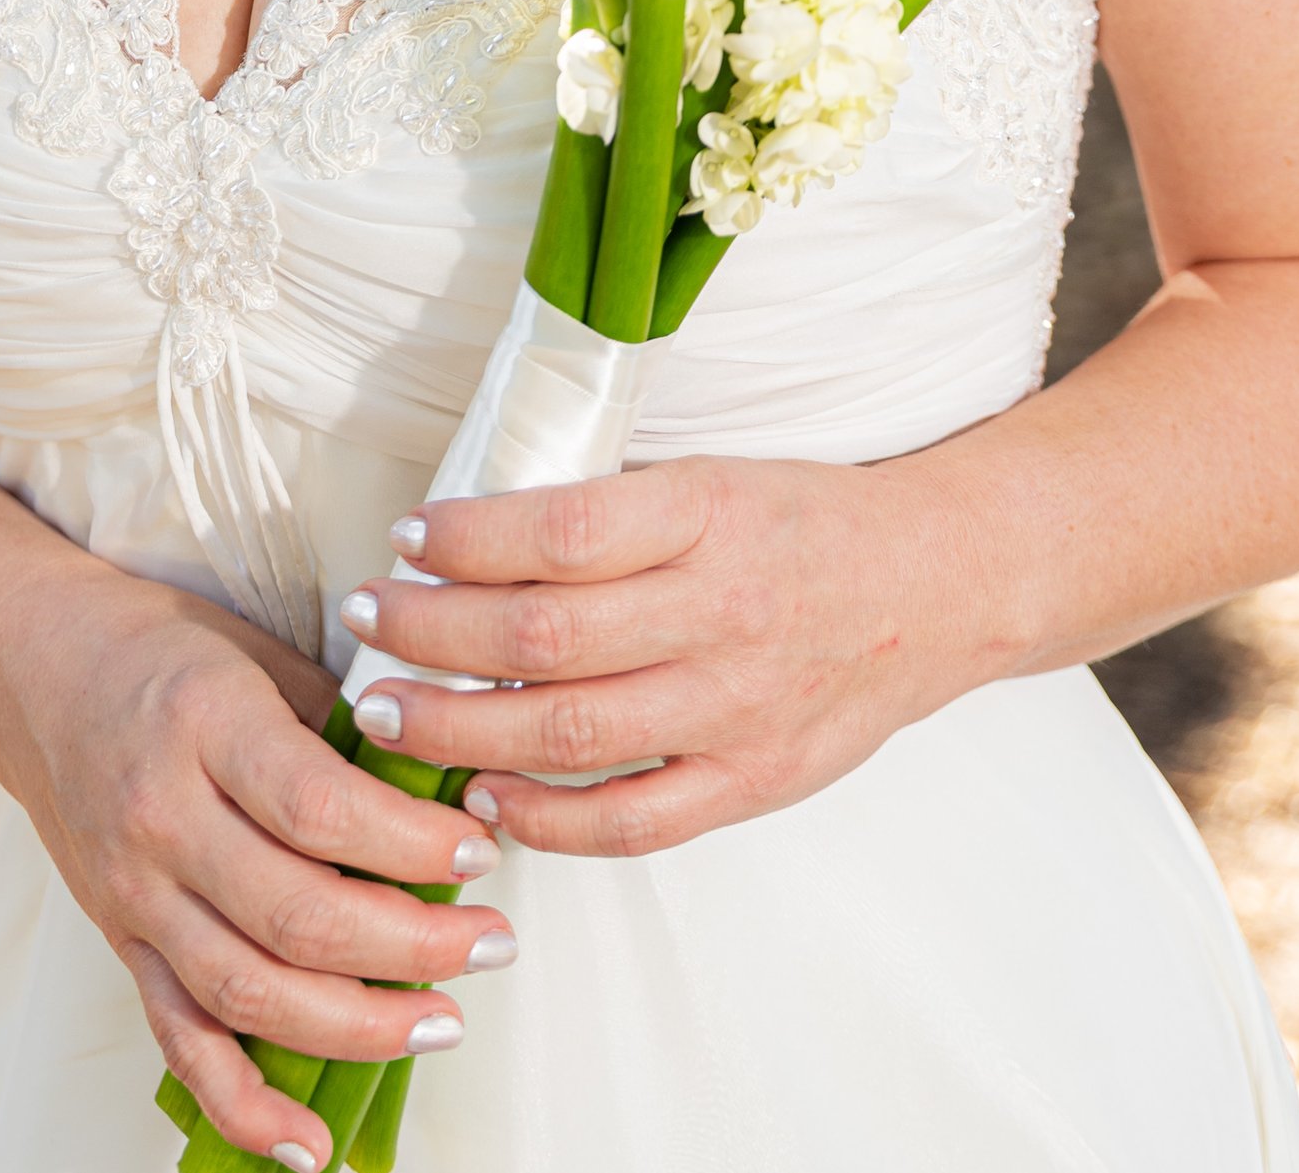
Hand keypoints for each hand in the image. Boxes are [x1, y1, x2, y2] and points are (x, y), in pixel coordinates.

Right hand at [0, 567, 515, 1167]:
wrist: (37, 669)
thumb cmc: (163, 652)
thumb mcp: (260, 655)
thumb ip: (343, 728)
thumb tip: (450, 787)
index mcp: (208, 725)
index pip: (321, 808)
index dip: (412, 843)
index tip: (479, 850)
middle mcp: (163, 818)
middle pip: (297, 916)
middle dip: (413, 946)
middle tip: (491, 943)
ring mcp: (136, 894)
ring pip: (249, 993)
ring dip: (358, 1026)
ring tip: (442, 1020)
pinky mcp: (122, 945)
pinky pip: (181, 1043)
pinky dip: (245, 1105)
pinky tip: (310, 1141)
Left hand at [331, 453, 978, 858]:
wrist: (935, 586)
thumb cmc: (804, 521)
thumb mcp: (711, 479)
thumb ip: (609, 515)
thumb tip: (471, 540)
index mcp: (707, 514)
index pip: (559, 532)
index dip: (466, 541)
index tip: (405, 538)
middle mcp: (720, 611)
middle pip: (541, 639)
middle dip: (429, 635)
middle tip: (363, 624)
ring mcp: (736, 706)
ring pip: (566, 734)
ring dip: (457, 729)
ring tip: (388, 712)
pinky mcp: (751, 780)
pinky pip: (628, 820)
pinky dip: (544, 819)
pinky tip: (484, 798)